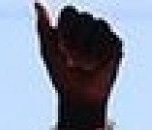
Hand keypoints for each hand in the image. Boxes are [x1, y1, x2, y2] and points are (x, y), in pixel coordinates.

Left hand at [34, 5, 123, 128]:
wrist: (79, 97)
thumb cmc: (61, 75)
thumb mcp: (48, 50)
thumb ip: (43, 26)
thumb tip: (36, 2)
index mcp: (70, 23)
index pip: (69, 11)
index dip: (65, 30)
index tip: (60, 48)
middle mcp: (88, 24)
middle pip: (84, 17)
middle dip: (75, 42)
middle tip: (71, 61)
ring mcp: (103, 32)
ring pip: (99, 25)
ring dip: (88, 50)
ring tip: (84, 66)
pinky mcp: (116, 44)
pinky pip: (110, 39)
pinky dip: (101, 55)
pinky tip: (97, 66)